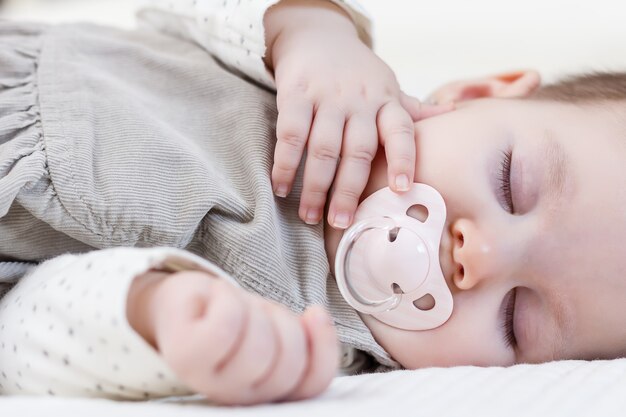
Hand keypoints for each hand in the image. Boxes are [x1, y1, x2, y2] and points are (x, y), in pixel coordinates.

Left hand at [128, 270, 338, 404]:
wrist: (181, 306)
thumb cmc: (232, 319)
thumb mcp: (273, 327)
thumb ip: (302, 340)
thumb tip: (318, 317)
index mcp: (268, 391)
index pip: (313, 383)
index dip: (325, 347)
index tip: (315, 313)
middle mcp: (240, 395)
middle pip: (289, 359)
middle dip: (282, 320)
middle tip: (259, 312)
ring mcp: (211, 381)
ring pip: (259, 342)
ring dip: (253, 308)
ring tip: (236, 307)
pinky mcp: (188, 358)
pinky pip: (227, 324)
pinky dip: (227, 298)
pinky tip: (217, 297)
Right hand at [264, 1, 451, 228]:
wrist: (317, 35)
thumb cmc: (357, 72)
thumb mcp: (388, 86)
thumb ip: (412, 108)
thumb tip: (453, 114)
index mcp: (386, 102)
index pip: (400, 131)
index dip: (403, 159)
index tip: (400, 189)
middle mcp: (359, 102)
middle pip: (357, 151)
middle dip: (349, 191)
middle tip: (342, 223)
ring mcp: (327, 98)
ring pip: (324, 148)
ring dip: (316, 186)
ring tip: (311, 217)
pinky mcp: (296, 94)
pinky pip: (290, 134)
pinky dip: (285, 164)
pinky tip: (281, 188)